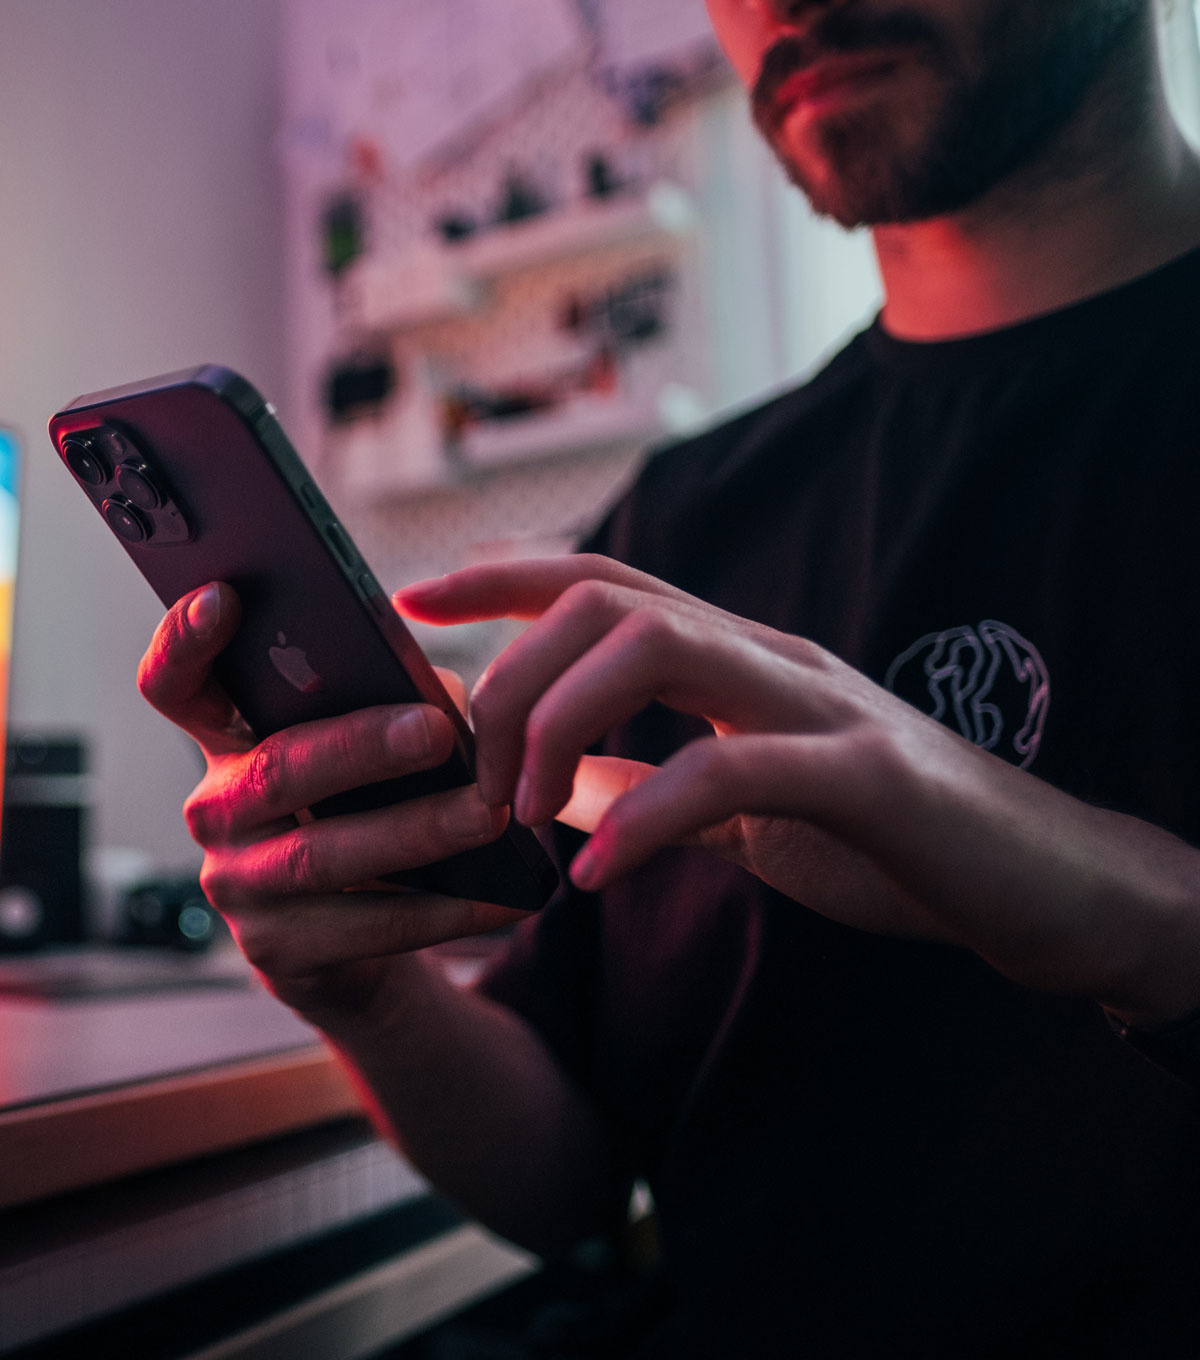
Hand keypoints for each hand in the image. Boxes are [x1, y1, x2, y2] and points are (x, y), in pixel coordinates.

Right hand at [137, 582, 524, 1022]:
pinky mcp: (279, 953)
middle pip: (276, 769)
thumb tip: (445, 702)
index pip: (177, 685)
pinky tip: (504, 896)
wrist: (352, 943)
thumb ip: (390, 709)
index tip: (224, 597)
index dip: (187, 641)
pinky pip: (367, 927)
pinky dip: (444, 909)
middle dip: (359, 747)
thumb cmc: (365, 813)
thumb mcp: (367, 754)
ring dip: (415, 831)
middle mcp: (218, 810)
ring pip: (321, 856)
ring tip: (488, 814)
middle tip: (434, 730)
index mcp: (230, 741)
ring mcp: (239, 886)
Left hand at [397, 555, 1199, 1022]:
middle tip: (476, 777)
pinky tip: (598, 872)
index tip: (410, 595)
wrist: (1029, 880)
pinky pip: (734, 770)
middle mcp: (767, 656)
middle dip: (511, 675)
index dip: (499, 576)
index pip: (600, 584)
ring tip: (524, 813)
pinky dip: (645, 814)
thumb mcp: (741, 811)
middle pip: (606, 601)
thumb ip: (648, 788)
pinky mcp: (865, 777)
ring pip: (660, 643)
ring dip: (562, 721)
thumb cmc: (880, 837)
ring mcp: (818, 705)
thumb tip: (551, 790)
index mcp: (734, 660)